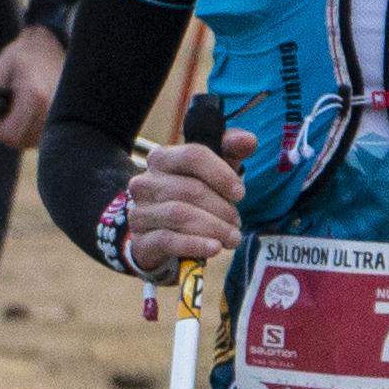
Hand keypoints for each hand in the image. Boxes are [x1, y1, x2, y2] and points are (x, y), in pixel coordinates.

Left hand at [0, 25, 58, 151]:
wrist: (52, 47)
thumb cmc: (25, 54)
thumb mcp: (0, 67)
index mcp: (34, 96)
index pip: (10, 134)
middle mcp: (50, 110)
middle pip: (19, 141)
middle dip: (3, 132)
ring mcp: (58, 117)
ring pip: (29, 141)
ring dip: (16, 132)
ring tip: (12, 112)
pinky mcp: (62, 120)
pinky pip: (39, 137)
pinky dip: (28, 131)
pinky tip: (24, 115)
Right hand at [115, 125, 252, 274]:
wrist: (162, 236)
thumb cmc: (192, 196)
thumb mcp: (212, 170)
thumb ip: (230, 150)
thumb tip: (249, 140)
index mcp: (161, 158)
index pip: (193, 155)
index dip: (221, 174)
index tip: (240, 193)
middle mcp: (145, 182)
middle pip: (190, 189)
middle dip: (222, 208)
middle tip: (237, 222)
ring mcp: (140, 212)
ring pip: (180, 215)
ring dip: (214, 228)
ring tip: (232, 237)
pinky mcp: (141, 241)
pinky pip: (169, 240)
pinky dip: (196, 245)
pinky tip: (215, 248)